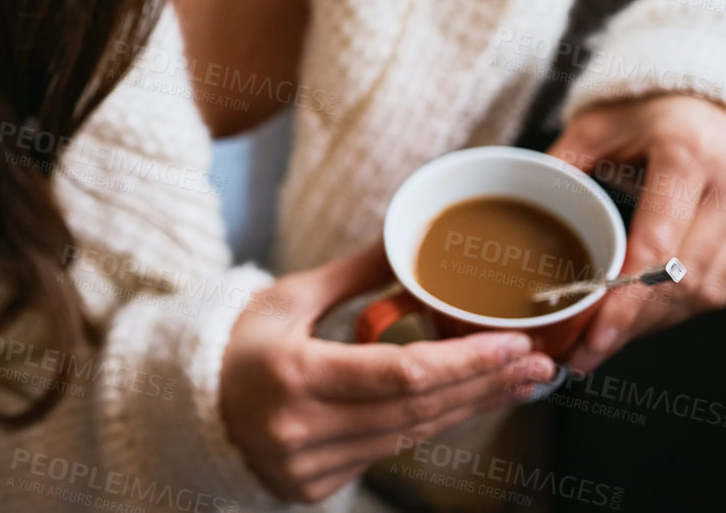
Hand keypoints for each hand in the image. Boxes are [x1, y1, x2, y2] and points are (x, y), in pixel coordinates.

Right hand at [219, 241, 557, 504]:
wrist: (189, 406)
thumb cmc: (239, 342)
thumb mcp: (288, 297)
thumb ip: (353, 274)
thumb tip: (405, 237)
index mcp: (294, 375)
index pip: (401, 375)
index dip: (465, 361)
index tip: (512, 342)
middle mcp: (302, 430)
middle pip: (417, 411)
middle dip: (483, 384)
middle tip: (536, 361)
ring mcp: (309, 468)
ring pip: (410, 437)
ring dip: (468, 407)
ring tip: (516, 380)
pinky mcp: (315, 489)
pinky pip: (386, 453)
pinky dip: (426, 424)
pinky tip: (462, 401)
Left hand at [547, 93, 725, 374]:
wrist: (717, 92)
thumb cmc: (649, 104)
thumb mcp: (598, 122)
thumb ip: (562, 163)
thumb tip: (522, 203)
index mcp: (685, 154)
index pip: (657, 245)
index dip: (623, 298)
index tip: (590, 334)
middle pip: (682, 280)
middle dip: (631, 324)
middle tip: (584, 351)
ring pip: (706, 292)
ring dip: (653, 323)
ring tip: (604, 341)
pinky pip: (721, 286)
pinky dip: (676, 309)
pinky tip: (639, 318)